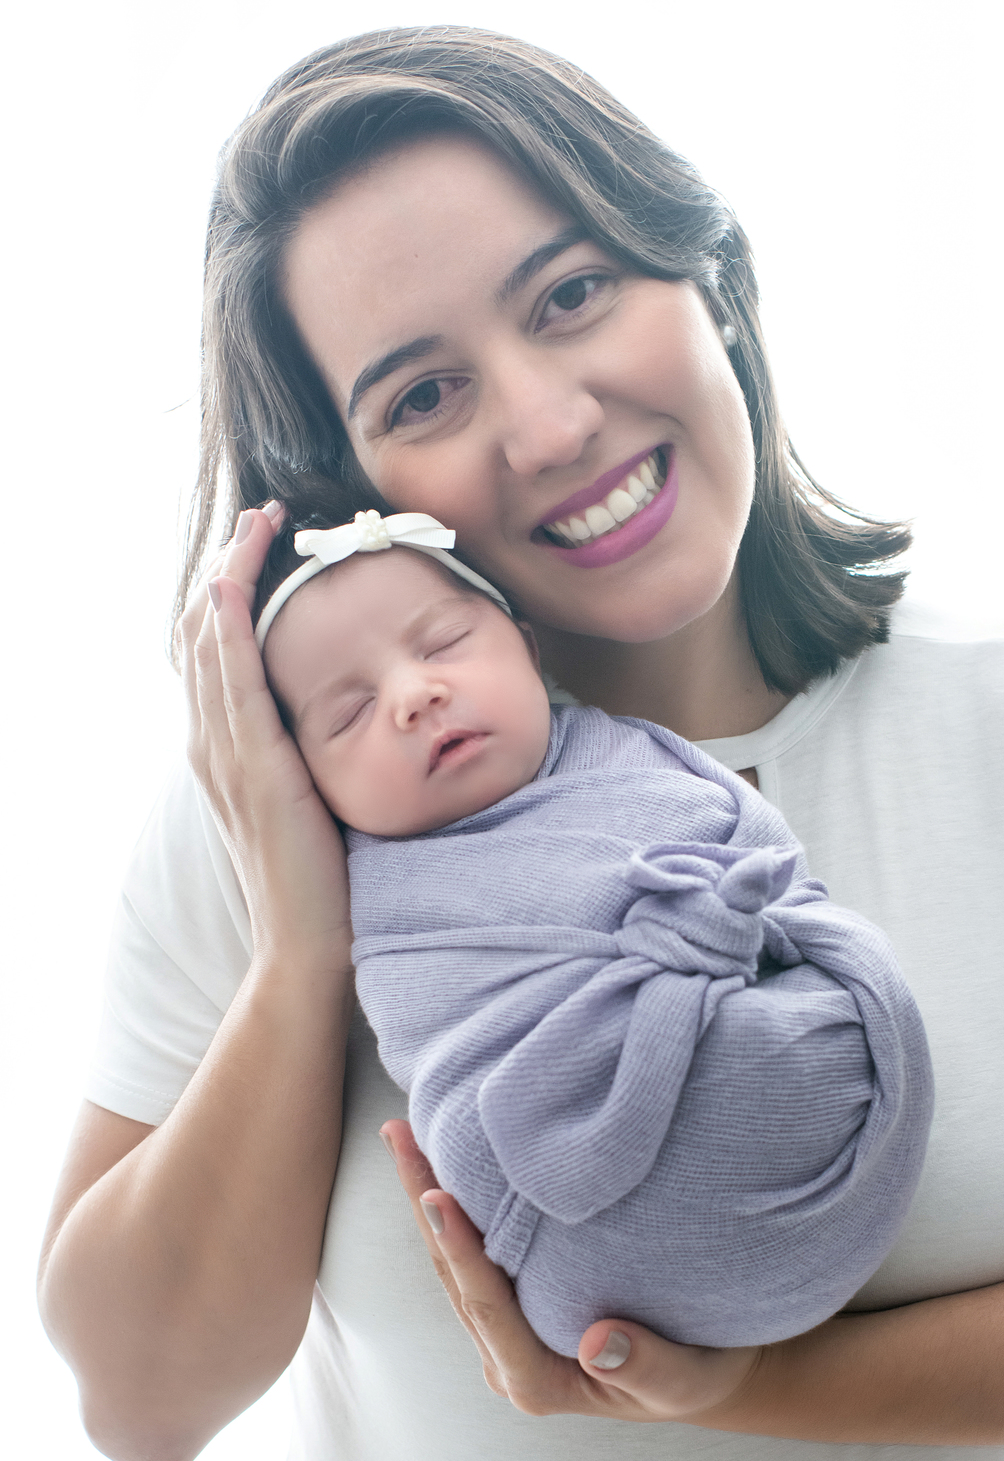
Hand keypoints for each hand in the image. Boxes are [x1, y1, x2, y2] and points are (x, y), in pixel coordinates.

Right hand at [178, 505, 352, 966]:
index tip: (262, 543)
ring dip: (229, 575)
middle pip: (202, 630)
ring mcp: (225, 755)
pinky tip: (235, 585)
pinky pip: (232, 683)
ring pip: (209, 643)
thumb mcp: (311, 797)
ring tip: (256, 525)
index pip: (215, 648)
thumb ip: (311, 751)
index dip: (231, 588)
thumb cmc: (323, 877)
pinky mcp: (252, 768)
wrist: (308, 944)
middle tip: (260, 516)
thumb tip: (345, 709)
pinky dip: (228, 628)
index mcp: (225, 748)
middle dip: (228, 564)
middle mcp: (212, 743)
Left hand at [380, 1120, 763, 1422]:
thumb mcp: (684, 1380)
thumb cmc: (698, 1376)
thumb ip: (647, 1367)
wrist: (702, 1372)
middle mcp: (507, 1358)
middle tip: (400, 1133)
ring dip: (428, 1195)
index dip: (460, 1250)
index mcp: (536, 1380)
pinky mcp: (515, 1307)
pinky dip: (457, 1204)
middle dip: (424, 1201)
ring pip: (455, 1260)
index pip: (488, 1307)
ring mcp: (506, 1332)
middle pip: (454, 1274)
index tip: (435, 1196)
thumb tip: (600, 1343)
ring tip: (406, 1133)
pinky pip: (476, 1253)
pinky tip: (445, 1159)